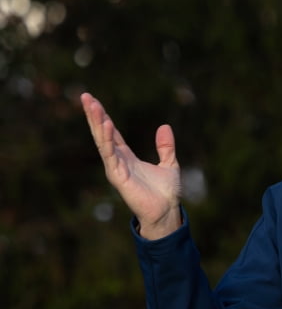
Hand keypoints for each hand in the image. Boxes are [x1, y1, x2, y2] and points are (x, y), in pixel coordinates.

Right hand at [81, 92, 181, 238]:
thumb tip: (164, 126)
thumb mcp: (170, 164)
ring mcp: (116, 168)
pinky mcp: (118, 176)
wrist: (166, 211)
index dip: (104, 118)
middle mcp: (118, 161)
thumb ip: (165, 146)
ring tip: (92, 105)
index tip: (94, 102)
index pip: (112, 134)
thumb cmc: (166, 193)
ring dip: (97, 123)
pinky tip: (107, 125)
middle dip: (94, 115)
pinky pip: (111, 154)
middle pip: (103, 133)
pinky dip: (108, 140)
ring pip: (103, 141)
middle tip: (85, 96)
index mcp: (127, 157)